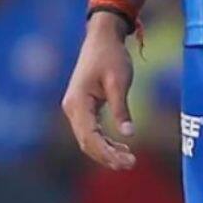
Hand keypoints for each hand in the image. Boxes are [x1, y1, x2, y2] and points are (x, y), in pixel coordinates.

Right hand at [60, 11, 137, 168]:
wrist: (102, 38)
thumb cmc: (111, 56)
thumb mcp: (120, 81)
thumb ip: (121, 108)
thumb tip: (128, 134)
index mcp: (78, 103)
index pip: (89, 137)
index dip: (106, 153)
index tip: (127, 162)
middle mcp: (72, 109)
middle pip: (86, 142)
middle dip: (107, 156)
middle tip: (131, 164)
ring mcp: (75, 109)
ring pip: (88, 139)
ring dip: (106, 151)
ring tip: (129, 159)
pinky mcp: (83, 108)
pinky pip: (91, 131)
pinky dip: (104, 141)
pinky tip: (121, 147)